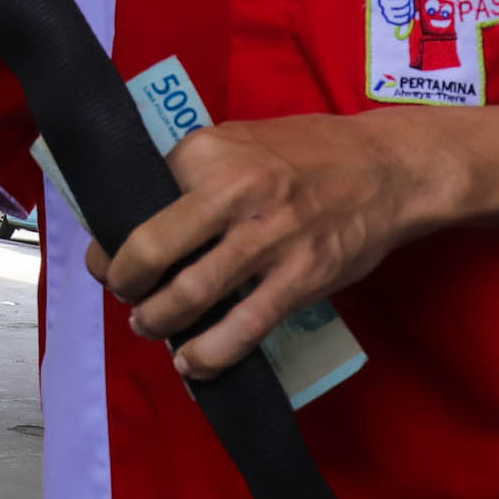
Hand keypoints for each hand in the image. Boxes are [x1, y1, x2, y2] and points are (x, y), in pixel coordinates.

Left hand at [92, 114, 450, 377]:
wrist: (390, 168)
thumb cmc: (313, 151)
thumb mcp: (244, 136)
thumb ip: (199, 168)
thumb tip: (146, 210)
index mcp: (211, 152)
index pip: (140, 196)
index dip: (114, 234)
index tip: (107, 256)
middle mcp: (233, 193)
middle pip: (151, 249)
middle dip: (124, 282)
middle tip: (124, 292)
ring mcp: (267, 239)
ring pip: (189, 295)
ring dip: (157, 320)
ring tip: (149, 326)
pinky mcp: (299, 278)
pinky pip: (243, 327)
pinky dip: (209, 353)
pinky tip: (192, 362)